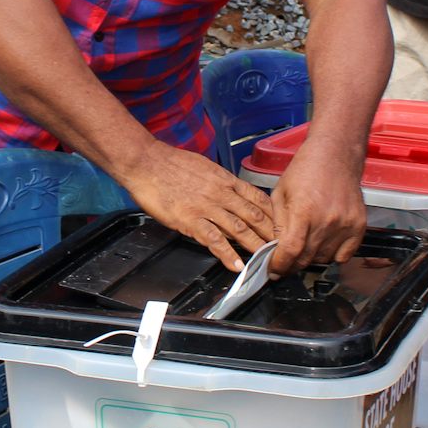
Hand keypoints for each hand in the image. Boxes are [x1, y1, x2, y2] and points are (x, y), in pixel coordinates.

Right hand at [120, 142, 276, 271]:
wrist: (146, 162)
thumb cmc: (170, 162)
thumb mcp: (203, 166)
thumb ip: (218, 181)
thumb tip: (229, 190)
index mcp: (224, 179)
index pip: (257, 198)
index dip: (272, 214)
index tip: (281, 227)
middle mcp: (221, 193)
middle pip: (254, 215)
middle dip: (270, 234)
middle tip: (282, 249)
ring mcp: (206, 206)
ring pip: (239, 228)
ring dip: (255, 246)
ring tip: (266, 261)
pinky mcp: (190, 219)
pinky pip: (213, 239)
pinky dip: (227, 253)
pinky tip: (236, 265)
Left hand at [269, 149, 366, 275]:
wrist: (336, 154)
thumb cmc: (305, 169)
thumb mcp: (280, 193)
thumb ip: (278, 224)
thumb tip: (274, 249)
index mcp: (304, 211)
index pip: (291, 251)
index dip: (279, 265)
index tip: (273, 269)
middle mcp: (327, 220)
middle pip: (306, 259)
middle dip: (292, 264)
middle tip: (285, 260)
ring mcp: (345, 224)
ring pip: (324, 259)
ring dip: (311, 258)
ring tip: (305, 245)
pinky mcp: (359, 226)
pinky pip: (344, 255)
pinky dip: (332, 255)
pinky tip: (323, 243)